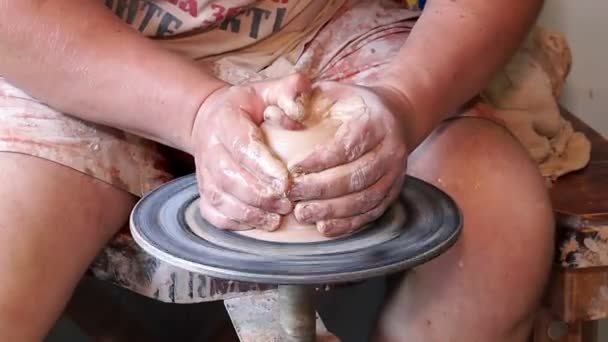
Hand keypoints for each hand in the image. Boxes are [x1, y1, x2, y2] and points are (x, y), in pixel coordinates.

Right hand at [189, 73, 309, 230]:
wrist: (209, 118)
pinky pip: (212, 211)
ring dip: (248, 212)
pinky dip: (233, 222)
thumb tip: (299, 112)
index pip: (242, 145)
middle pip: (229, 177)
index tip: (286, 181)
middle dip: (259, 195)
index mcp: (224, 119)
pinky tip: (257, 224)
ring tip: (277, 218)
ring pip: (220, 197)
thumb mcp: (268, 89)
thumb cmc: (248, 106)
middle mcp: (208, 146)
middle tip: (287, 204)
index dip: (262, 166)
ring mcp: (203, 171)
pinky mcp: (203, 190)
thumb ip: (289, 91)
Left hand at [289, 82, 411, 236]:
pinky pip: (371, 212)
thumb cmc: (349, 105)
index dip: (320, 160)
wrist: (392, 116)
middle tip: (292, 195)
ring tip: (303, 214)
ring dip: (332, 210)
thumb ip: (300, 99)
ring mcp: (395, 173)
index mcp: (375, 122)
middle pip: (356, 176)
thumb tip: (272, 115)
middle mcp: (391, 149)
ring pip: (365, 199)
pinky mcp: (393, 191)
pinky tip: (324, 227)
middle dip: (321, 189)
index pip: (347, 146)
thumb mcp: (328, 92)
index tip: (292, 168)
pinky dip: (348, 223)